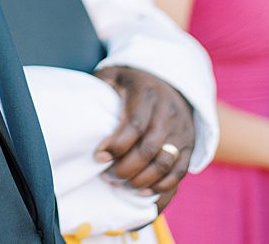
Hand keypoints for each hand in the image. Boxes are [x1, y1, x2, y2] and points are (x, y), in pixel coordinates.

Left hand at [94, 67, 195, 200]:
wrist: (171, 82)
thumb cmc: (133, 83)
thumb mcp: (115, 75)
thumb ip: (100, 86)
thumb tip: (79, 106)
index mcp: (147, 94)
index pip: (134, 124)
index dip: (116, 146)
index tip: (99, 157)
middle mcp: (168, 113)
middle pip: (149, 149)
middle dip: (126, 168)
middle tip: (107, 176)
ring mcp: (181, 131)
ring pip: (165, 164)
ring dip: (142, 181)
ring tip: (122, 185)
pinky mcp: (189, 146)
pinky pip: (179, 172)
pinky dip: (162, 187)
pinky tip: (143, 193)